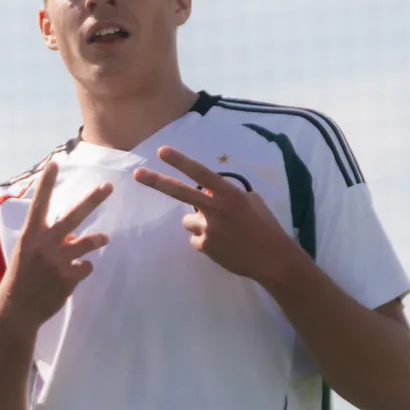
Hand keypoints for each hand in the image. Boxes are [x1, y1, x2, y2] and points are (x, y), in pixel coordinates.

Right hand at [0, 161, 113, 331]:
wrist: (17, 309)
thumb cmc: (21, 277)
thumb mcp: (28, 252)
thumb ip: (49, 240)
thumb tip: (73, 235)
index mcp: (31, 235)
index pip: (40, 204)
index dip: (46, 183)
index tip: (55, 163)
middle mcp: (45, 244)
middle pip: (73, 217)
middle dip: (93, 200)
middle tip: (108, 186)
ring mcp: (58, 261)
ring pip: (88, 243)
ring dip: (98, 239)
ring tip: (104, 238)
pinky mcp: (69, 278)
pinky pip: (86, 267)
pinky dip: (83, 269)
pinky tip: (73, 275)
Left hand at [134, 147, 307, 286]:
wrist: (272, 258)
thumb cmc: (265, 226)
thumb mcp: (251, 201)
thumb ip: (227, 194)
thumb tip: (208, 193)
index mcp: (230, 194)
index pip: (200, 173)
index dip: (181, 161)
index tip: (162, 152)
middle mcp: (216, 209)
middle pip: (180, 193)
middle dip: (157, 182)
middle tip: (137, 174)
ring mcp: (208, 229)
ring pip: (189, 221)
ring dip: (199, 224)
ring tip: (222, 232)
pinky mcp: (205, 247)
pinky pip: (196, 239)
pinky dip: (205, 241)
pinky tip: (223, 246)